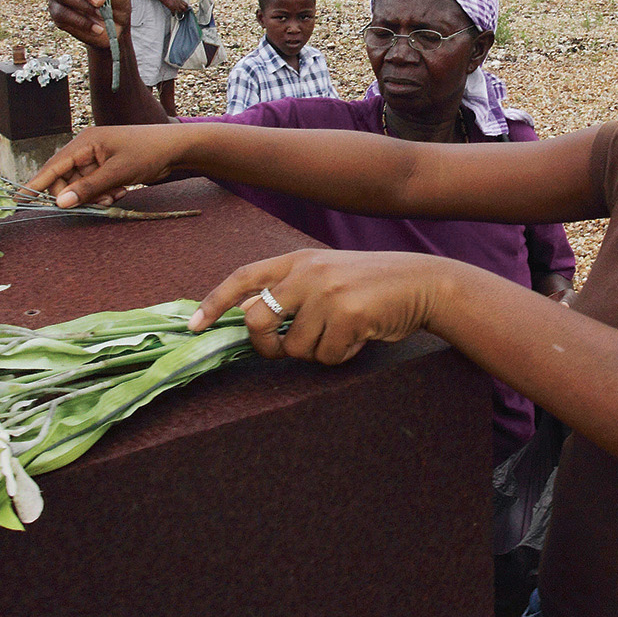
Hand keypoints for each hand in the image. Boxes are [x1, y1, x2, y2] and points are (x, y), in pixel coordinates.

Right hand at [26, 124, 187, 207]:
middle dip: (78, 195)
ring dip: (94, 196)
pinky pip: (94, 186)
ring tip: (115, 195)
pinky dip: (103, 193)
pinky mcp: (106, 167)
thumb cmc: (147, 152)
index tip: (19, 198)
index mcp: (85, 143)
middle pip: (65, 179)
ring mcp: (97, 158)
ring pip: (81, 185)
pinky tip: (120, 191)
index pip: (53, 165)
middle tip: (99, 202)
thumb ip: (88, 188)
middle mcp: (86, 149)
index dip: (36, 183)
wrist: (175, 149)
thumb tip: (60, 202)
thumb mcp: (117, 173)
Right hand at [163, 0, 191, 16]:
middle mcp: (178, 3)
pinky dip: (173, 14)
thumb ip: (178, 0)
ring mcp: (175, 5)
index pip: (186, 4)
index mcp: (179, 0)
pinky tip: (173, 14)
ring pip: (180, 11)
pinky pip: (174, 13)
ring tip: (177, 13)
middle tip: (182, 11)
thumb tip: (180, 3)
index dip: (186, 7)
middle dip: (184, 10)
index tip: (185, 8)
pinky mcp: (171, 8)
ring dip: (179, 13)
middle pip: (184, 8)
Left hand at [189, 249, 446, 364]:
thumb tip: (252, 317)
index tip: (193, 326)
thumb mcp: (328, 276)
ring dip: (318, 351)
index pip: (244, 277)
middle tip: (286, 349)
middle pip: (257, 320)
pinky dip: (341, 355)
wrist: (424, 283)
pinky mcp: (347, 314)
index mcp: (299, 260)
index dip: (215, 302)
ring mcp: (327, 292)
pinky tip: (360, 336)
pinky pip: (326, 356)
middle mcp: (308, 272)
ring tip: (343, 333)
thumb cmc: (373, 285)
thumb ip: (292, 291)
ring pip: (295, 347)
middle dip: (267, 346)